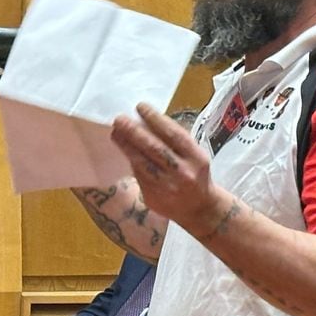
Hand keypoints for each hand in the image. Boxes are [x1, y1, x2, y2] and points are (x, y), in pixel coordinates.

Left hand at [110, 102, 226, 231]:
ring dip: (126, 145)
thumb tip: (147, 121)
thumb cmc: (194, 174)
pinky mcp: (153, 197)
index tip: (141, 107)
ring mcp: (167, 187)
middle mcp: (182, 173)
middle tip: (120, 119)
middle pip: (155, 149)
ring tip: (115, 132)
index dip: (155, 119)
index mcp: (196, 158)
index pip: (174, 135)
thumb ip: (175, 141)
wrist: (199, 209)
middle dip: (135, 132)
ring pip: (142, 163)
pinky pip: (138, 175)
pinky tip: (123, 149)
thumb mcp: (194, 155)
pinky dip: (131, 160)